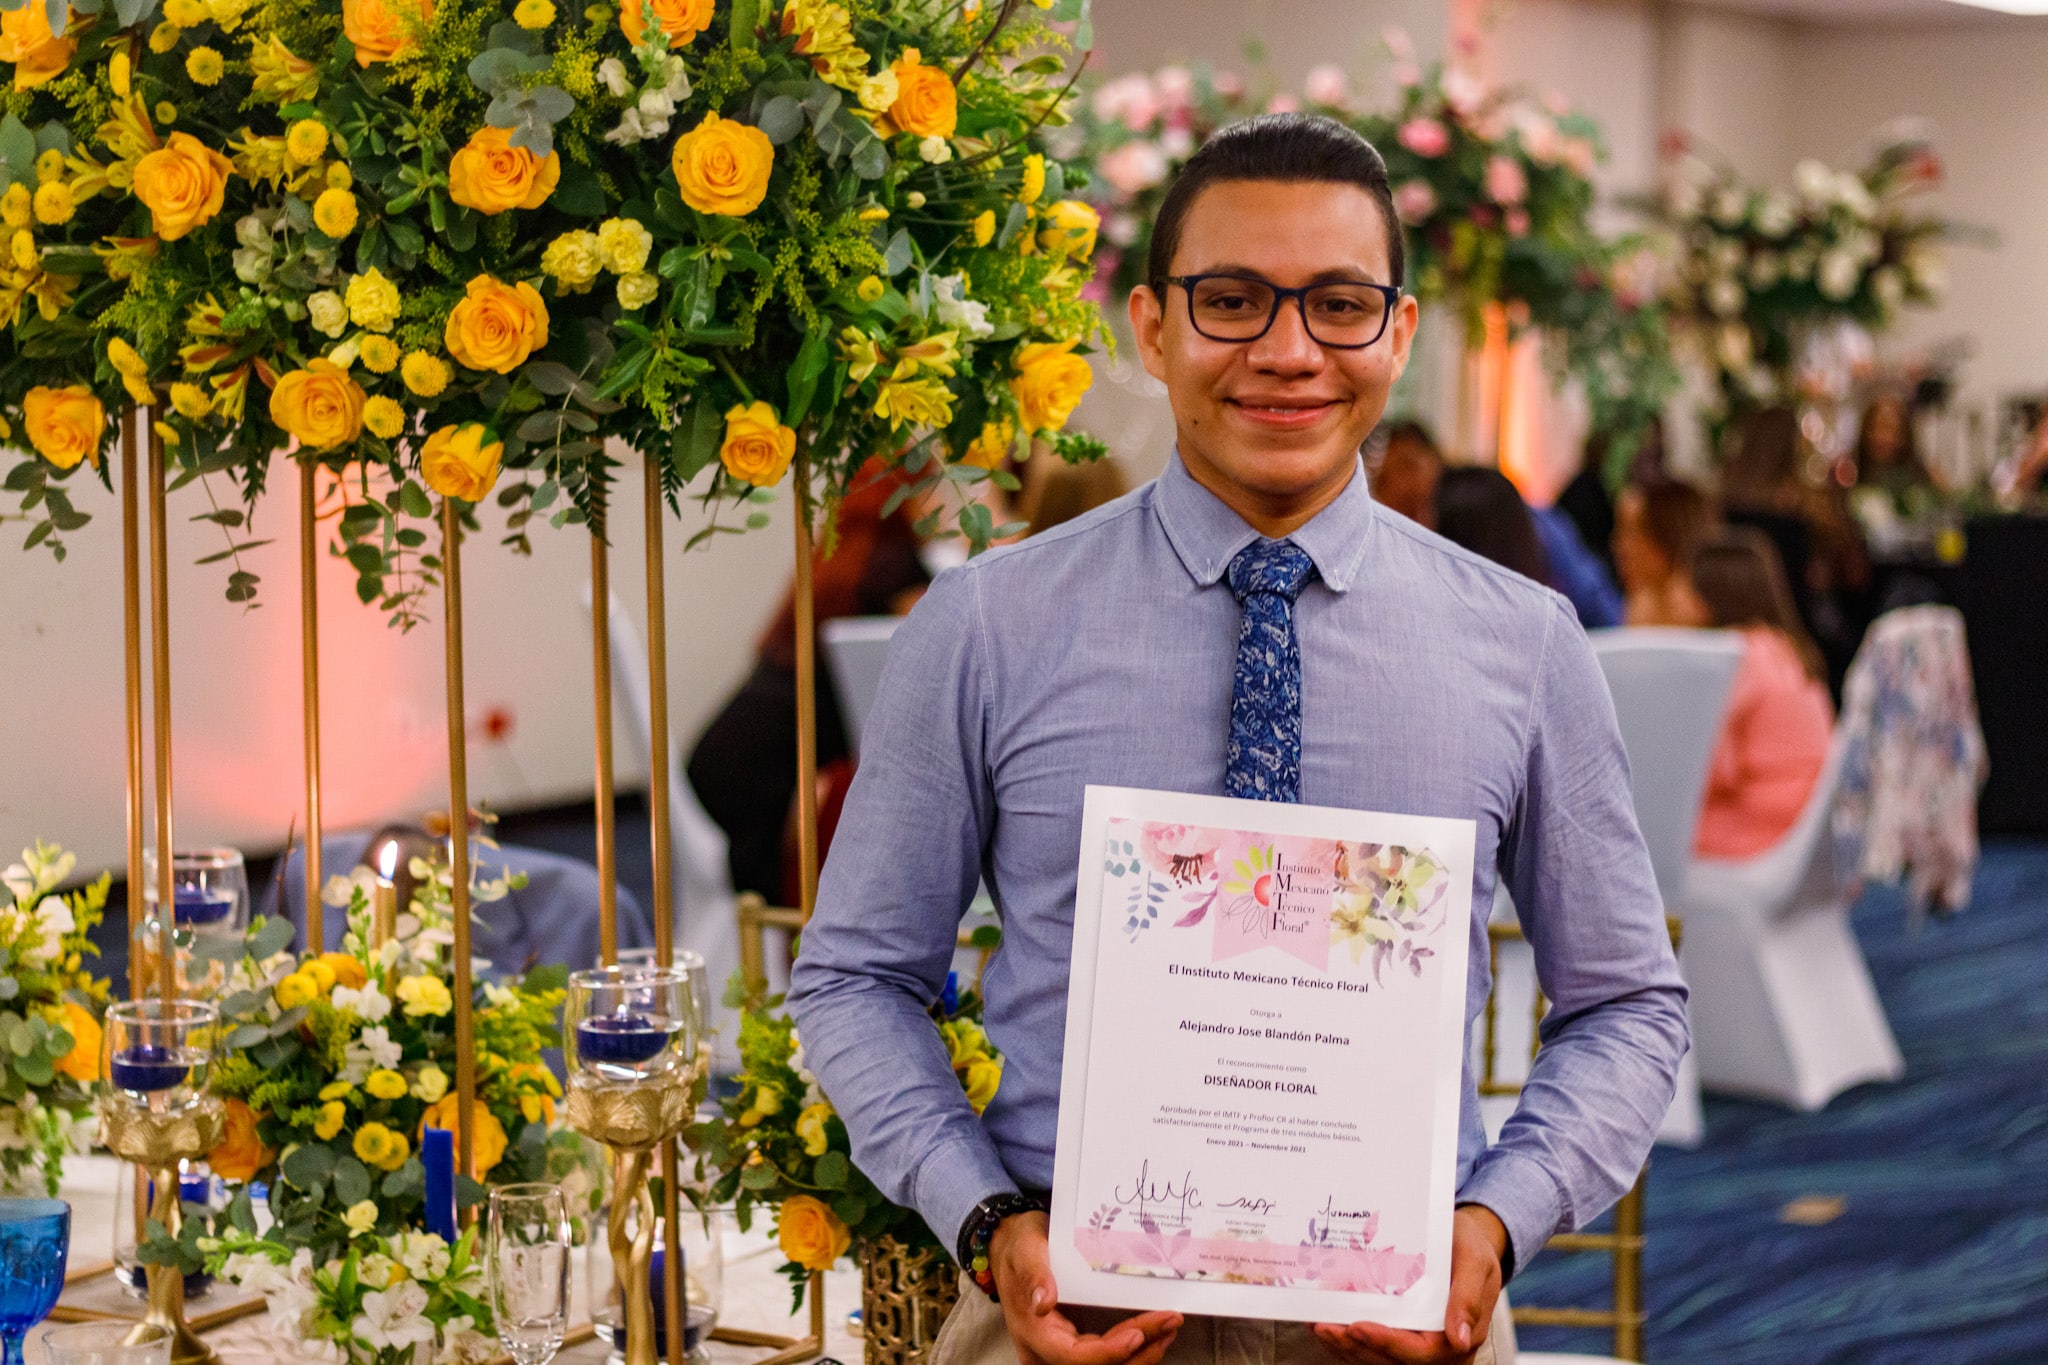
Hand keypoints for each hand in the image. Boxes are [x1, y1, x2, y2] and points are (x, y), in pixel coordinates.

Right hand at [991, 1211, 1182, 1364]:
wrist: (1010, 1244)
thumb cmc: (1018, 1245)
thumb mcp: (1024, 1249)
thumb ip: (1034, 1274)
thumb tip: (1043, 1303)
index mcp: (1032, 1332)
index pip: (1071, 1356)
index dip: (1107, 1353)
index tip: (1138, 1335)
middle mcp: (1044, 1350)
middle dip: (1138, 1351)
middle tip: (1169, 1322)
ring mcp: (1059, 1350)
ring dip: (1141, 1354)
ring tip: (1169, 1328)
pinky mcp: (1073, 1344)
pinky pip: (1104, 1357)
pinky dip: (1133, 1350)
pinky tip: (1154, 1334)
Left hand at [1310, 1205, 1507, 1363]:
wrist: (1462, 1241)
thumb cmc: (1471, 1249)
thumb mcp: (1476, 1262)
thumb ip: (1468, 1297)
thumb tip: (1459, 1339)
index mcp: (1460, 1337)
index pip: (1420, 1351)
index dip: (1388, 1343)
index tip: (1358, 1327)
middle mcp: (1437, 1348)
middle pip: (1392, 1359)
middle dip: (1357, 1346)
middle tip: (1325, 1326)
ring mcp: (1416, 1342)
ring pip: (1377, 1356)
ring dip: (1347, 1345)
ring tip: (1318, 1325)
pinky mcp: (1400, 1333)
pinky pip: (1372, 1344)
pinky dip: (1348, 1337)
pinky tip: (1324, 1322)